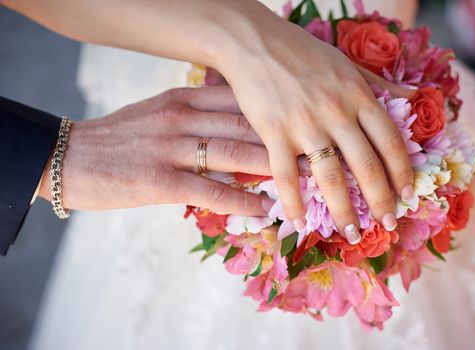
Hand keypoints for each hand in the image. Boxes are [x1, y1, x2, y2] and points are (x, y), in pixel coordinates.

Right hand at [39, 87, 287, 215]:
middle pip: (246, 126)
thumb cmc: (119, 139)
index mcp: (183, 99)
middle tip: (319, 152)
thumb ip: (198, 117)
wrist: (69, 157)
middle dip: (286, 140)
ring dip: (274, 170)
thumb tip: (239, 128)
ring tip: (305, 182)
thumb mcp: (159, 114)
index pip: (241, 102)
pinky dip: (243, 200)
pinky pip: (212, 190)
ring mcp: (171, 148)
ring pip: (235, 154)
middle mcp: (181, 118)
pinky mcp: (160, 181)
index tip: (306, 124)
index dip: (277, 114)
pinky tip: (266, 209)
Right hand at [215, 3, 414, 233]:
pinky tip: (299, 223)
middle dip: (381, 200)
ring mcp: (304, 124)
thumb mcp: (348, 63)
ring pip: (331, 177)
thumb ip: (380, 84)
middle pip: (367, 165)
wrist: (254, 41)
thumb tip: (415, 95)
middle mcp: (337, 112)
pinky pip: (286, 175)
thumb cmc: (301, 52)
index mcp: (358, 95)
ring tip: (353, 234)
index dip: (403, 173)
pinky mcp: (273, 132)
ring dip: (344, 211)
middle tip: (388, 224)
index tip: (408, 196)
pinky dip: (293, 202)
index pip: (390, 141)